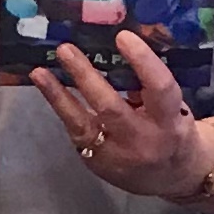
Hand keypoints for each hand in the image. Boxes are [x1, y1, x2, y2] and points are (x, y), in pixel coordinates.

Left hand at [30, 31, 209, 199]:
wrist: (172, 176)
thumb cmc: (171, 129)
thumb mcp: (174, 108)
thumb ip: (150, 84)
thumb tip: (121, 44)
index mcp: (170, 121)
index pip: (160, 88)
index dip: (143, 61)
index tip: (123, 36)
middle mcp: (143, 139)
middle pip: (111, 107)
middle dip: (86, 77)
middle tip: (66, 50)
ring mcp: (116, 154)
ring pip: (83, 123)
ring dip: (59, 95)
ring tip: (40, 72)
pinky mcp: (97, 162)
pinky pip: (75, 130)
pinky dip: (60, 106)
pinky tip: (46, 86)